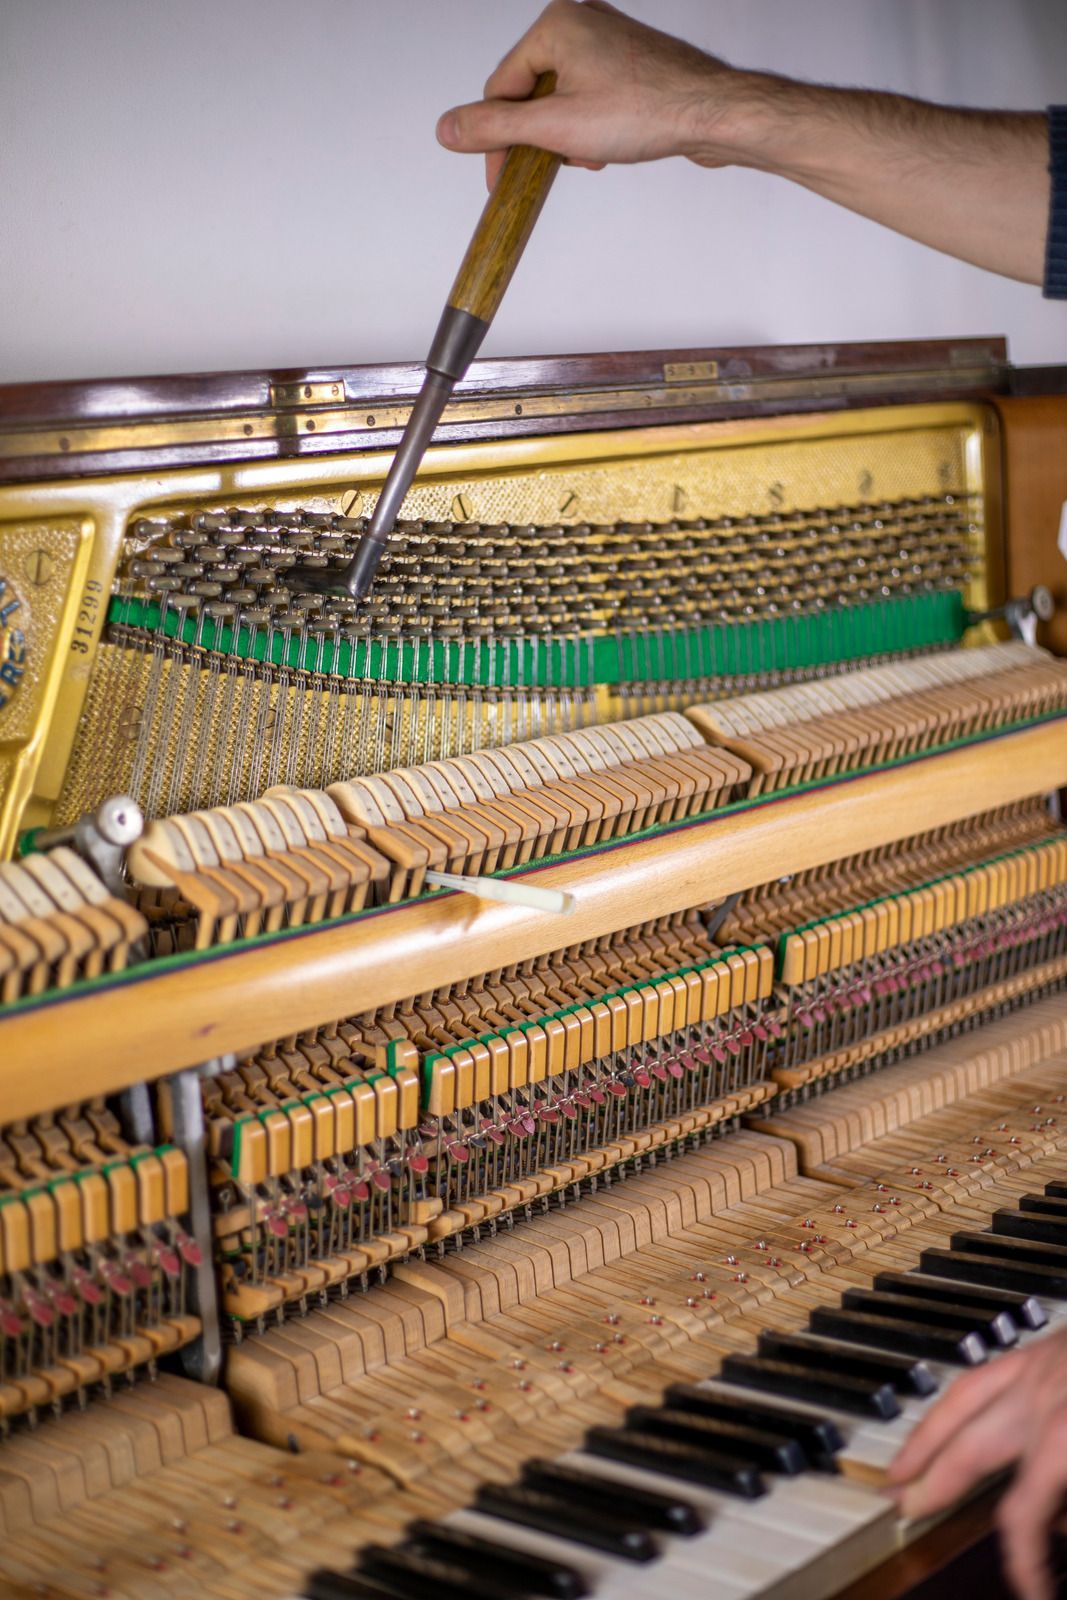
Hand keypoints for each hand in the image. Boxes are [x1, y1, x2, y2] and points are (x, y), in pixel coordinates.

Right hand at [435, 0, 751, 187]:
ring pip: (560, 100)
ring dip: (565, 139)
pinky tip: (605, 150)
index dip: (497, 140)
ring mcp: (606, 41)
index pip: (500, 88)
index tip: (500, 181)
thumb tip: (447, 129)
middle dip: (538, 139)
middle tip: (551, 170)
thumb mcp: (555, 129)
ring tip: (589, 158)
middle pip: (530, 94)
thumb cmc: (645, 112)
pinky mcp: (629, 63)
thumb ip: (495, 129)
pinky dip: (589, 129)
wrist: (712, 114)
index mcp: (554, 24)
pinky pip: (589, 99)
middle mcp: (580, 22)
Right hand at [887, 1326, 1066, 1599]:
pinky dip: (957, 1397)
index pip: (1022, 1512)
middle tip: (903, 1512)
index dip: (1023, 1559)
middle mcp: (1041, 1398)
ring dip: (925, 1437)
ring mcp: (1039, 1366)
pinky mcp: (1044, 1347)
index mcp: (1066, 1434)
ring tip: (899, 1464)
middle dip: (935, 1486)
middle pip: (970, 1450)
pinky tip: (949, 1408)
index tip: (1032, 1587)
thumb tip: (1058, 1524)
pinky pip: (983, 1373)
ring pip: (962, 1403)